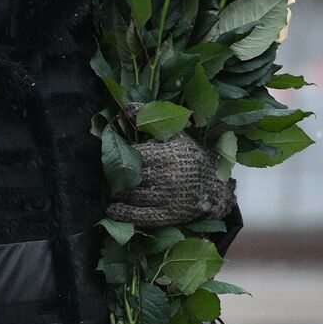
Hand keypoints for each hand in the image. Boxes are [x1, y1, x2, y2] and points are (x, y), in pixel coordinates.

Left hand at [106, 105, 235, 228]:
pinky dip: (122, 213)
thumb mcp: (175, 134)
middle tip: (108, 174)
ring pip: (132, 195)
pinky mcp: (167, 215)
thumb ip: (149, 119)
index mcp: (168, 154)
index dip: (121, 155)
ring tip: (110, 190)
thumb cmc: (191, 157)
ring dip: (116, 193)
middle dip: (116, 175)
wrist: (214, 187)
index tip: (114, 155)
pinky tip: (111, 210)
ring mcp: (166, 198)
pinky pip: (139, 215)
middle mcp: (166, 176)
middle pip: (130, 176)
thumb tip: (126, 108)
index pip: (135, 154)